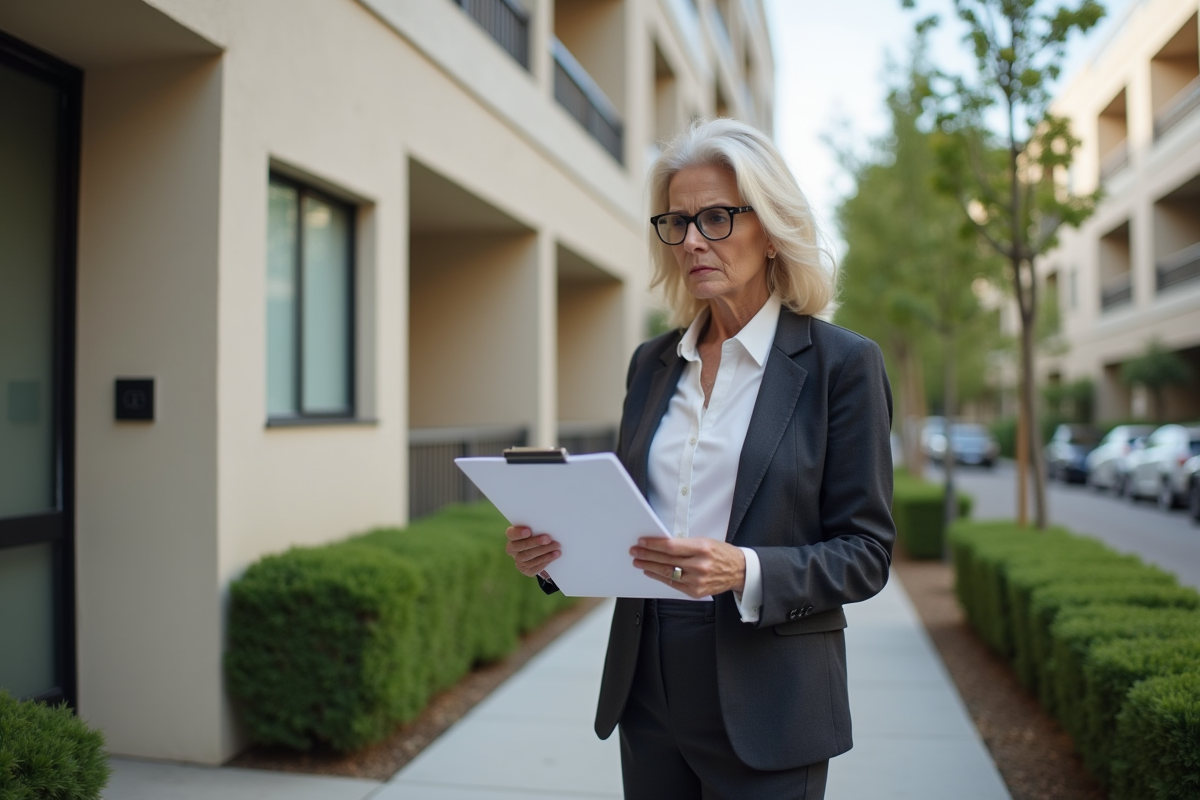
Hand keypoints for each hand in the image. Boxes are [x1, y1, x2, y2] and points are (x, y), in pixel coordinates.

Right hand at [505, 526, 561, 577]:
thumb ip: (537, 529)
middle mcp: (512, 549)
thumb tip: (548, 527)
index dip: (518, 533)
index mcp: (512, 537)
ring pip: (529, 556)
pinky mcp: (526, 570)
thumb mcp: (535, 530)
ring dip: (544, 551)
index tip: (528, 531)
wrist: (538, 553)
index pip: (511, 534)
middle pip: (521, 546)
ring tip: (556, 547)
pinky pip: (535, 566)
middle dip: (536, 542)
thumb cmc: (537, 536)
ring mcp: (518, 561)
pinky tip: (554, 555)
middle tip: (548, 539)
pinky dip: (546, 560)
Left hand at [630, 537, 745, 598]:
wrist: (738, 571)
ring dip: (649, 567)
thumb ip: (684, 544)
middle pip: (666, 560)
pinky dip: (659, 578)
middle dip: (647, 555)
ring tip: (638, 562)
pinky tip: (651, 572)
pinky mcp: (695, 592)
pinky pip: (672, 584)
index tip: (642, 542)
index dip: (653, 545)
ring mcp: (697, 580)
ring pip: (667, 573)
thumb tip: (660, 544)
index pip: (671, 546)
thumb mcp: (705, 542)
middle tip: (635, 552)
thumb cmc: (721, 553)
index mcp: (702, 548)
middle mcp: (699, 565)